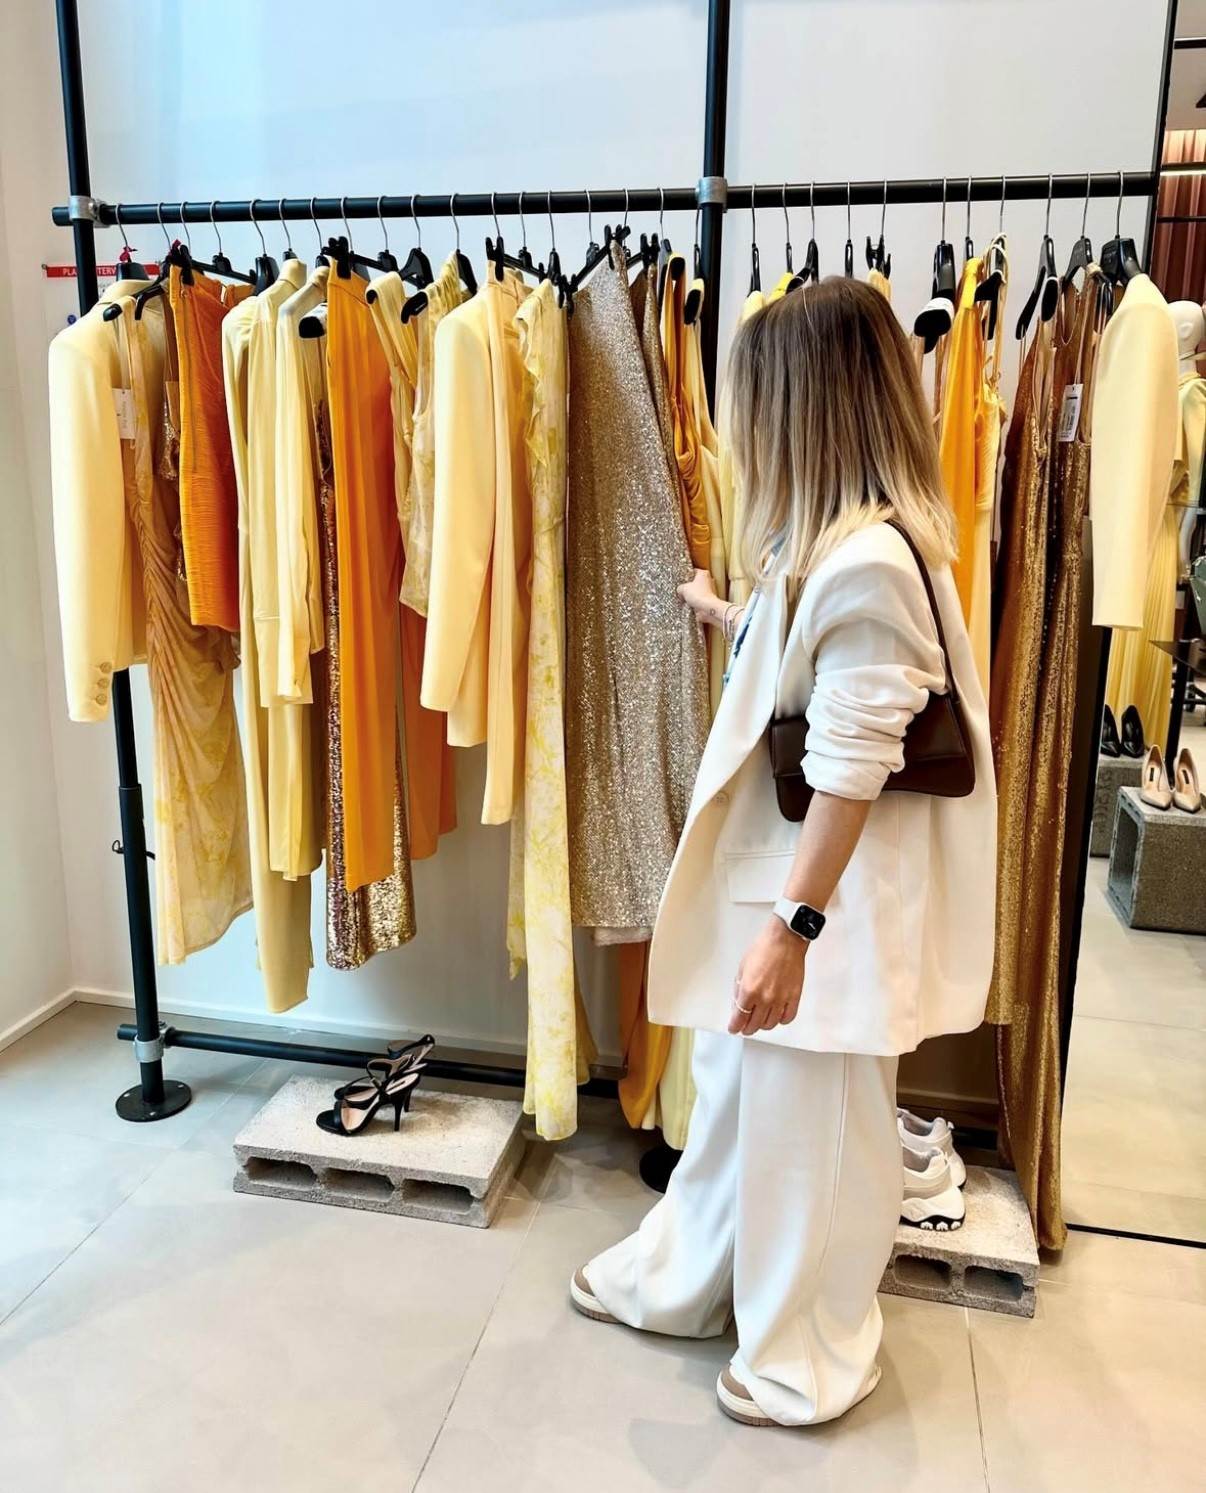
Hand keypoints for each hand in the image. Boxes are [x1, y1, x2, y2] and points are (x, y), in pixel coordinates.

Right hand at [677, 568, 721, 621]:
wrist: (707, 608)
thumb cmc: (698, 594)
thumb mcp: (683, 588)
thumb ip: (680, 587)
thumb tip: (680, 590)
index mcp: (703, 573)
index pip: (693, 571)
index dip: (685, 575)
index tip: (680, 580)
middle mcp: (708, 580)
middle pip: (695, 582)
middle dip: (688, 586)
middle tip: (681, 590)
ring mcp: (710, 590)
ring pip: (697, 591)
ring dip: (691, 595)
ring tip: (684, 598)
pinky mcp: (709, 599)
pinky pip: (699, 599)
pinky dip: (694, 601)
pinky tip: (688, 604)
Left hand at [729, 917, 805, 1035]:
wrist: (785, 940)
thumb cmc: (763, 948)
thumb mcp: (742, 968)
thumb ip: (739, 989)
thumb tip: (738, 1004)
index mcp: (749, 990)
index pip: (739, 1018)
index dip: (735, 1026)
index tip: (734, 1028)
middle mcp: (765, 998)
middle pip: (754, 1025)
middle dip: (747, 1028)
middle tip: (745, 1026)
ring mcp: (781, 999)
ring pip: (770, 1024)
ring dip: (763, 1024)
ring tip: (760, 1019)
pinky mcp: (794, 997)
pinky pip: (787, 1018)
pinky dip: (780, 1020)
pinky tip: (776, 1015)